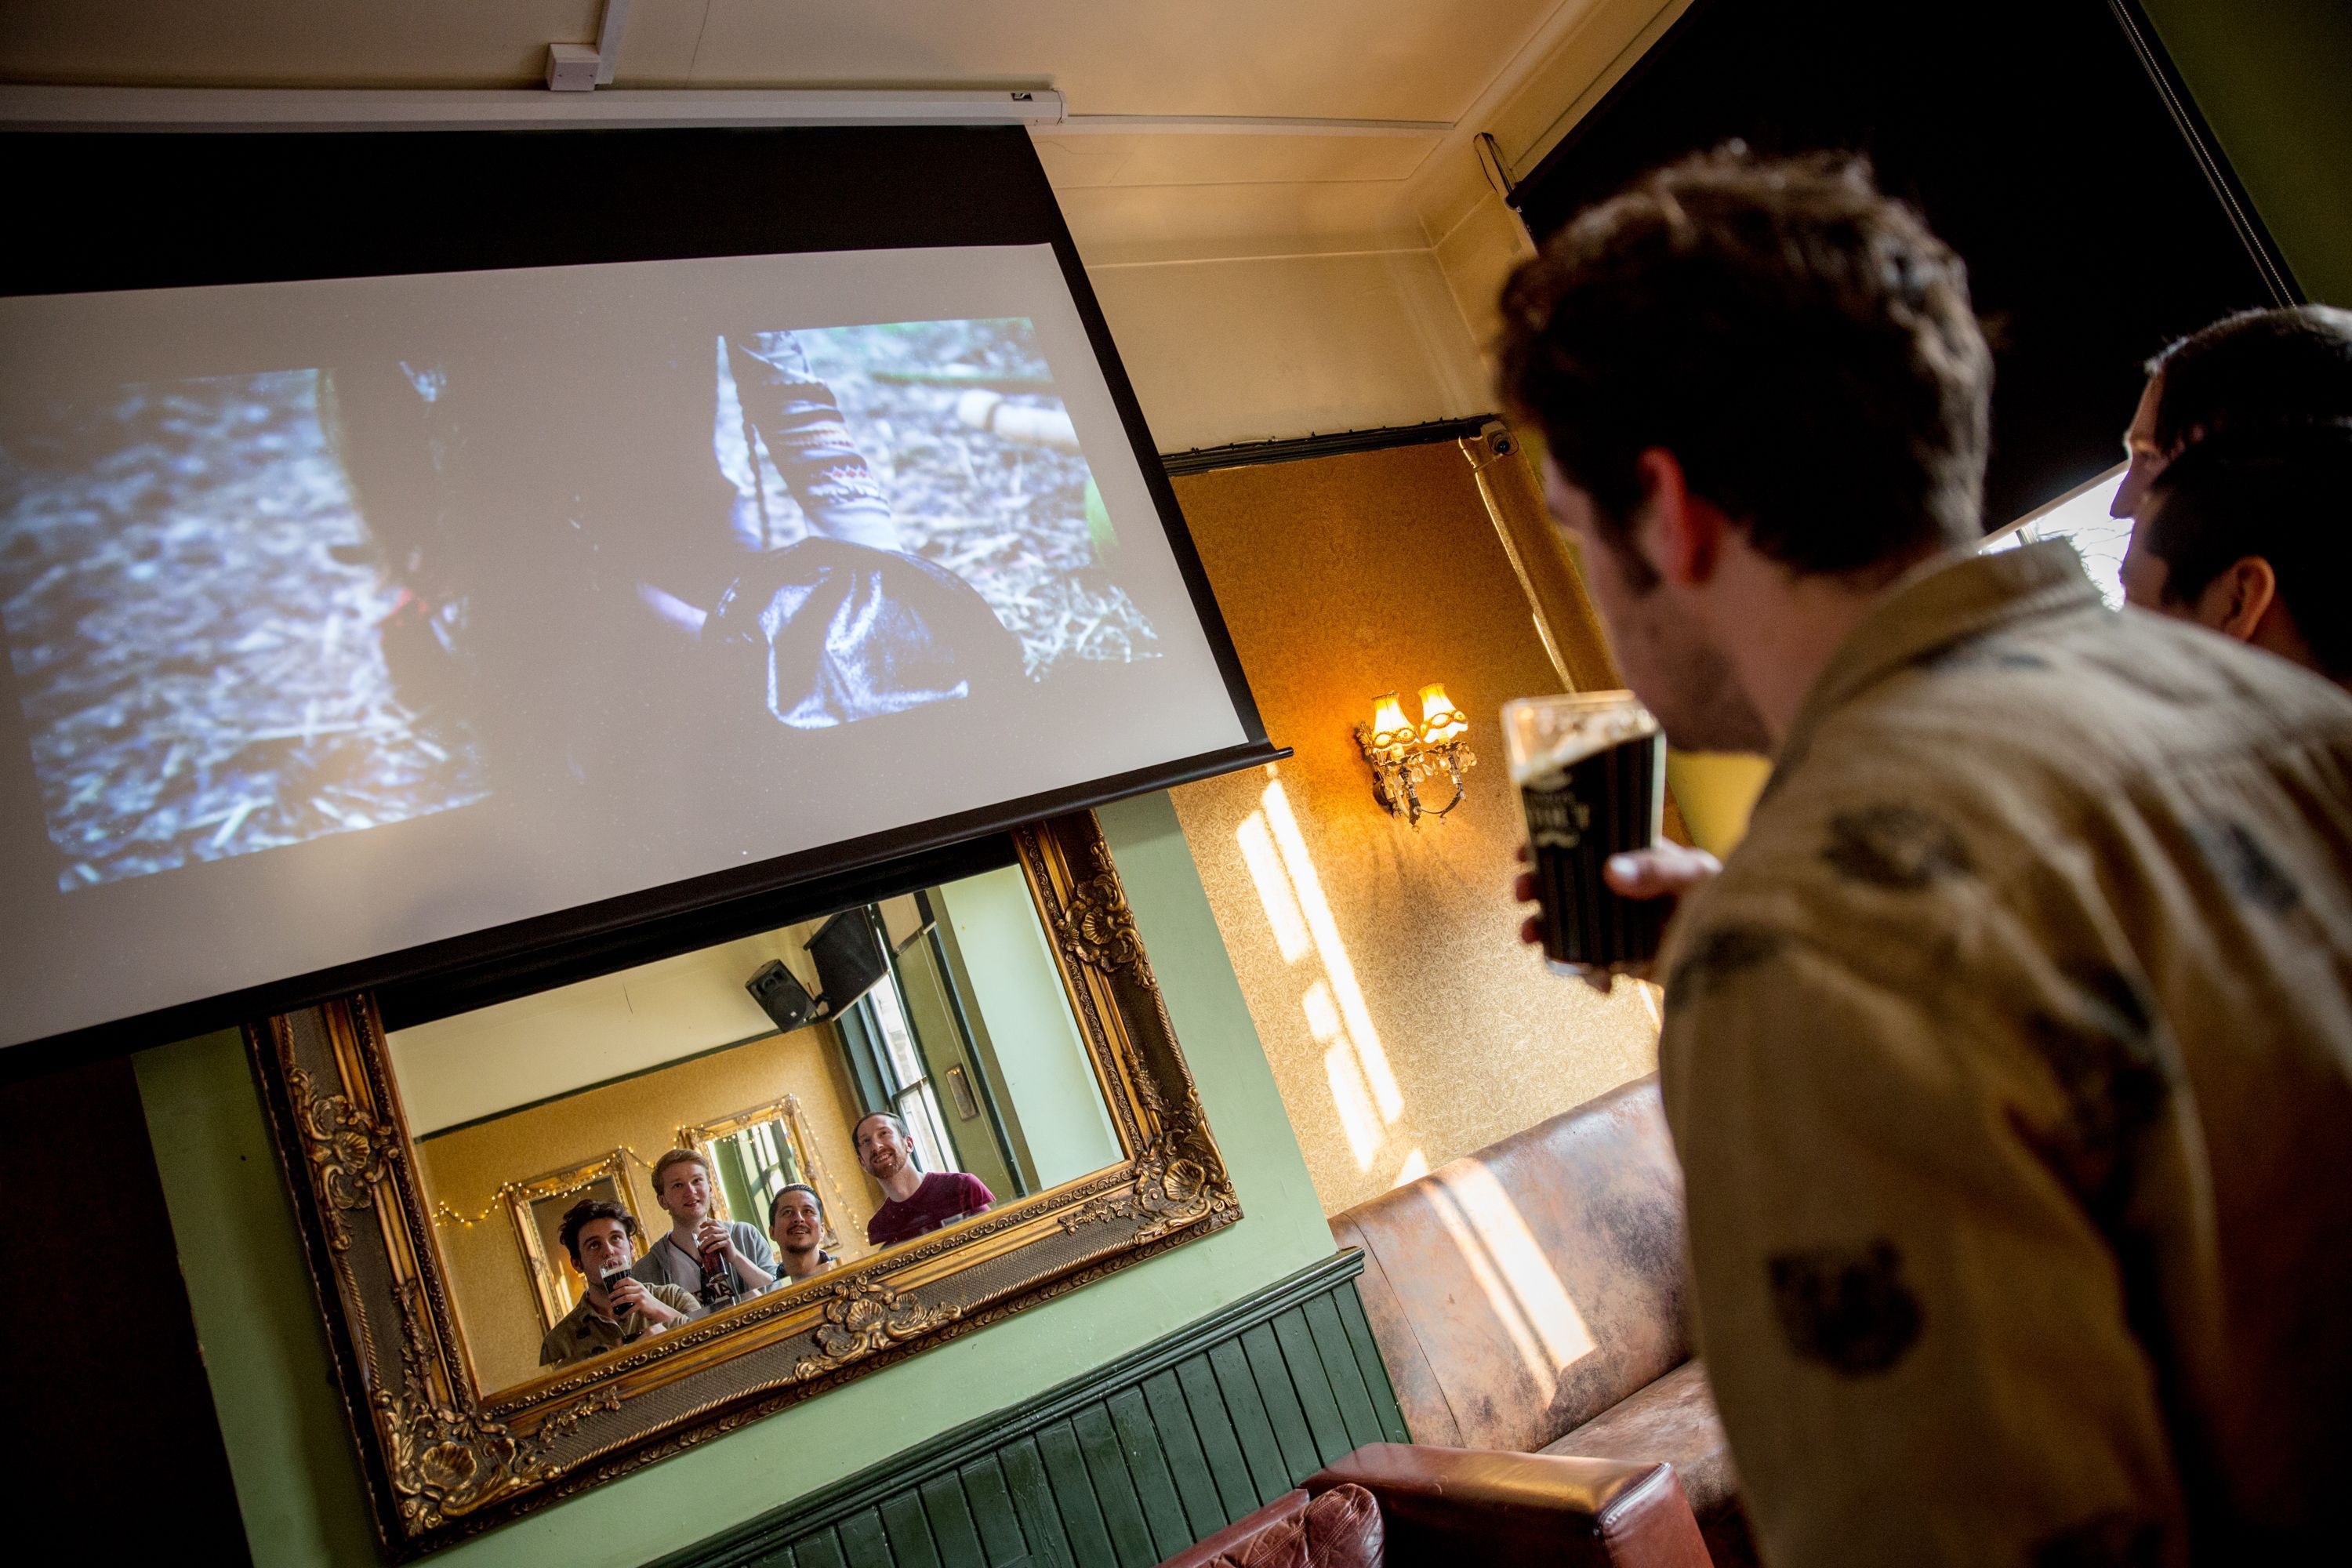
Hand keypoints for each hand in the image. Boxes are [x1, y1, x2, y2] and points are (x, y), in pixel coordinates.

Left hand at [609, 1277, 680, 1325]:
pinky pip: (630, 1309)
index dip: (619, 1282)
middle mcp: (640, 1289)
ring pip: (625, 1297)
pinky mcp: (642, 1304)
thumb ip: (634, 1290)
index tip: (613, 1287)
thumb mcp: (641, 1292)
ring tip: (612, 1305)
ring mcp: (641, 1297)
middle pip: (624, 1289)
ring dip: (617, 1302)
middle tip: (610, 1297)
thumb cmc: (648, 1301)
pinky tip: (621, 1315)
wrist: (657, 1308)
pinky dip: (624, 1313)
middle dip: (615, 1293)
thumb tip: (619, 1291)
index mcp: (639, 1285)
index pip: (628, 1280)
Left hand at [694, 1217, 730, 1256]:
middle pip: (712, 1228)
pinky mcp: (728, 1243)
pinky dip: (711, 1248)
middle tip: (698, 1239)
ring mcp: (727, 1236)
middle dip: (703, 1233)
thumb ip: (711, 1235)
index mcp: (722, 1228)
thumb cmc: (722, 1247)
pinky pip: (717, 1244)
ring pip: (713, 1237)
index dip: (706, 1222)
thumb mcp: (716, 1240)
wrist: (732, 1255)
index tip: (700, 1227)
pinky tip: (707, 1251)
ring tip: (700, 1248)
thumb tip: (700, 1233)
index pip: (714, 1222)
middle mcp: (725, 1231)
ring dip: (705, 1242)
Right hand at [1514, 842, 1721, 990]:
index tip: (1525, 850)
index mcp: (1636, 856)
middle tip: (1521, 893)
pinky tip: (1599, 983)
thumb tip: (1610, 870)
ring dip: (1544, 931)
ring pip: (1568, 923)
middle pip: (1565, 882)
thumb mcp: (1695, 877)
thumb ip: (1656, 870)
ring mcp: (1619, 924)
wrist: (1747, 963)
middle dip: (1536, 888)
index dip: (1551, 843)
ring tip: (1531, 939)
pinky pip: (1589, 964)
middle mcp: (1621, 889)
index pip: (1585, 841)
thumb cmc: (1729, 902)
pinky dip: (1585, 973)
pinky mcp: (1623, 959)